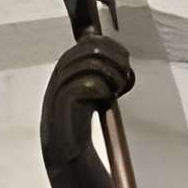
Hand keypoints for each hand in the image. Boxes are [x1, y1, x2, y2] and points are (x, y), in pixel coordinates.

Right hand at [42, 33, 135, 164]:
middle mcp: (62, 70)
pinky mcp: (64, 101)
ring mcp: (61, 84)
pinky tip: (107, 98)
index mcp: (68, 63)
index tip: (126, 65)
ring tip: (117, 89)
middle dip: (115, 60)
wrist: (64, 146)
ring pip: (91, 64)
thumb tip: (124, 57)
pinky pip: (87, 84)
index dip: (114, 49)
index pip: (92, 41)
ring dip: (112, 75)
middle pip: (92, 48)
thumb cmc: (79, 116)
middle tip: (125, 77)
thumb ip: (102, 70)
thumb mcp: (91, 86)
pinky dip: (103, 89)